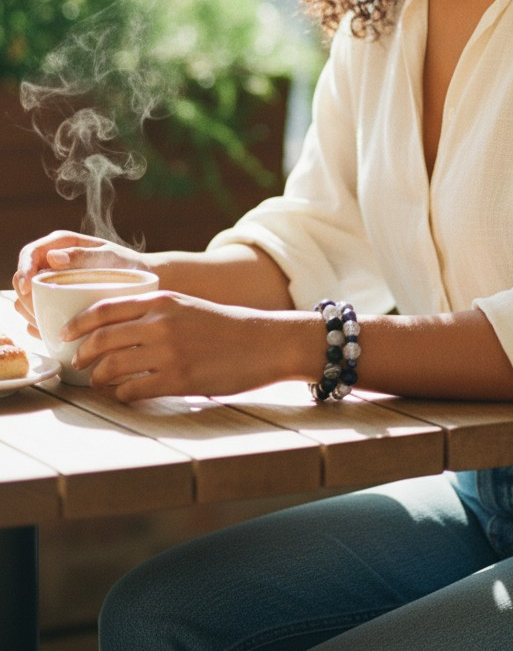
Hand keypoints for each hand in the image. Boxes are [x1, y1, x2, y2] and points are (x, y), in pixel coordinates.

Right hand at [13, 232, 146, 333]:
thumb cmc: (128, 265)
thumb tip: (53, 257)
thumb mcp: (110, 258)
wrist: (143, 282)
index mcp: (62, 244)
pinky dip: (38, 324)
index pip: (30, 253)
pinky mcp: (56, 304)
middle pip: (22, 278)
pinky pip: (37, 315)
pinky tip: (50, 330)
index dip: (23, 269)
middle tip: (36, 311)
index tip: (26, 287)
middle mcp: (53, 264)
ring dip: (29, 312)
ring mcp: (53, 285)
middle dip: (24, 296)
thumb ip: (83, 256)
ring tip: (44, 322)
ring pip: (25, 299)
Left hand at [63, 291, 283, 401]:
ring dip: (98, 378)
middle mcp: (160, 323)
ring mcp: (168, 353)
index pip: (104, 308)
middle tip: (77, 362)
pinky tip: (124, 395)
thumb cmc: (224, 326)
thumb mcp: (186, 307)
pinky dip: (121, 395)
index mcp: (161, 301)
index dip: (77, 323)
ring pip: (111, 367)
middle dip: (82, 354)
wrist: (263, 342)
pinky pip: (133, 390)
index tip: (64, 334)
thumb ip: (153, 313)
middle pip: (101, 339)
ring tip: (98, 382)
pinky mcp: (178, 380)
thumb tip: (115, 329)